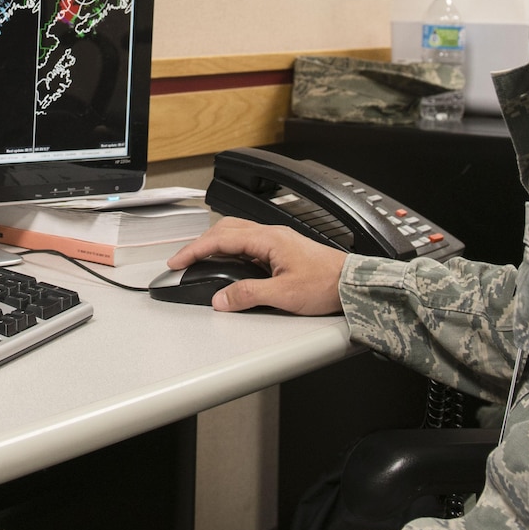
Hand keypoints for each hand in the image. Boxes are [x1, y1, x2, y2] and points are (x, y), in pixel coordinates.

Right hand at [168, 218, 349, 314]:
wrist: (352, 284)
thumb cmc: (326, 284)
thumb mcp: (283, 295)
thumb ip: (247, 295)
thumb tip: (221, 299)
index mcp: (268, 239)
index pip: (220, 239)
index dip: (194, 250)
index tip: (176, 261)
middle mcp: (271, 235)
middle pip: (224, 230)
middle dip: (199, 244)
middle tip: (182, 261)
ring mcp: (277, 241)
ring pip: (236, 234)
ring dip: (214, 245)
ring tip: (199, 261)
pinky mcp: (282, 251)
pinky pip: (247, 244)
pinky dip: (229, 251)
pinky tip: (228, 264)